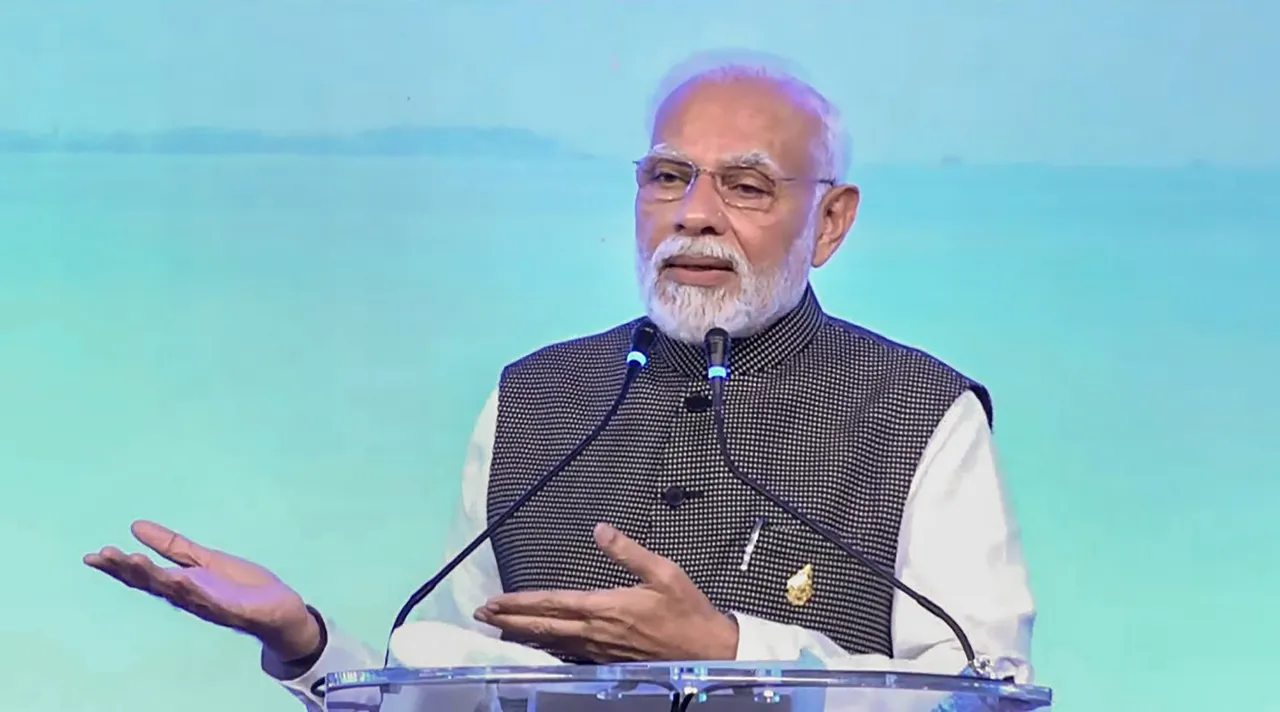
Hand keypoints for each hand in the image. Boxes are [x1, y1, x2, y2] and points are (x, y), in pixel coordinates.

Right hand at [84, 520, 319, 659]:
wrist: (280, 608)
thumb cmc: (242, 587)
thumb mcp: (205, 560)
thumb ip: (174, 546)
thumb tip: (136, 525)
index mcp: (181, 584)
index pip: (143, 575)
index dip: (117, 567)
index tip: (92, 555)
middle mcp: (189, 597)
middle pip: (152, 583)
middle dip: (127, 570)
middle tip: (103, 555)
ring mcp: (209, 604)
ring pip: (176, 591)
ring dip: (154, 576)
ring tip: (132, 559)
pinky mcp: (233, 609)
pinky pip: (211, 599)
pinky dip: (194, 590)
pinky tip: (180, 577)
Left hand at [474, 523, 737, 661]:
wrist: (709, 653)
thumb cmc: (688, 612)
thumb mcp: (664, 572)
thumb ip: (629, 551)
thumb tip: (600, 529)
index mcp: (606, 608)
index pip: (552, 604)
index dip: (520, 603)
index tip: (494, 601)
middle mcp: (595, 632)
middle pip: (542, 628)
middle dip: (509, 621)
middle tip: (482, 616)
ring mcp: (599, 650)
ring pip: (551, 643)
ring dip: (523, 634)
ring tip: (499, 628)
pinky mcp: (608, 660)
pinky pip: (567, 653)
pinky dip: (546, 647)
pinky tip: (538, 644)